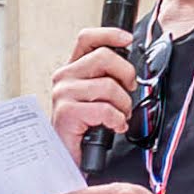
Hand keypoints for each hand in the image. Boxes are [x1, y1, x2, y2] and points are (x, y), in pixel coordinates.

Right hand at [46, 29, 138, 160]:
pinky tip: (114, 126)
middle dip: (126, 74)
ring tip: (119, 116)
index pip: (87, 39)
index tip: (128, 40)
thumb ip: (107, 77)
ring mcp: (63, 94)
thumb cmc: (84, 128)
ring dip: (123, 104)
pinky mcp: (67, 112)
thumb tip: (130, 70)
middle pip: (104, 57)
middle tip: (129, 91)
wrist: (65, 159)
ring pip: (109, 85)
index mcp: (72, 70)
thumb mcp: (96, 97)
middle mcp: (64, 78)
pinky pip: (105, 109)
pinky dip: (117, 120)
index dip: (110, 34)